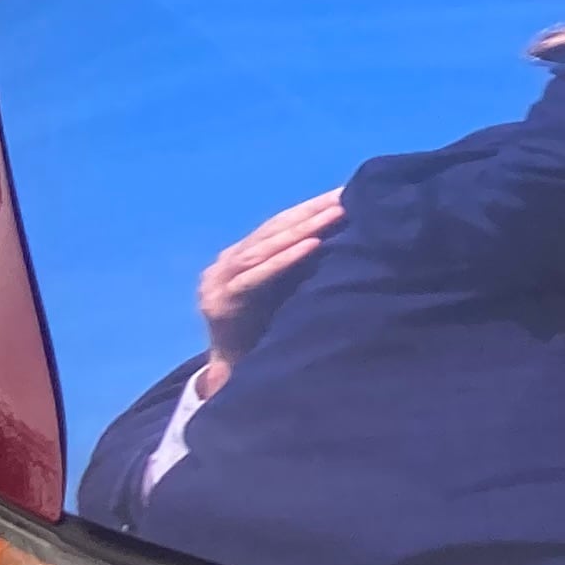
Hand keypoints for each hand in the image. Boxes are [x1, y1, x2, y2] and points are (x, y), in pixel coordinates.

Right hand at [196, 189, 344, 370]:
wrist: (234, 373)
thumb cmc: (266, 331)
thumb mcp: (282, 291)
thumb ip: (299, 265)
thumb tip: (345, 231)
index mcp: (238, 257)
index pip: (277, 224)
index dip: (309, 207)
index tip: (344, 191)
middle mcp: (224, 265)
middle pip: (272, 229)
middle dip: (310, 211)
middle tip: (345, 195)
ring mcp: (218, 283)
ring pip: (264, 247)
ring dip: (303, 228)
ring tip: (335, 213)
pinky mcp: (222, 303)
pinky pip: (256, 276)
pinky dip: (285, 259)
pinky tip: (312, 245)